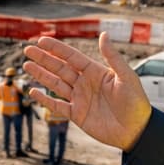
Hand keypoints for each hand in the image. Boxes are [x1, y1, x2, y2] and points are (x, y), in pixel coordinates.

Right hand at [23, 33, 152, 151]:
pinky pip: (57, 106)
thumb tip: (103, 34)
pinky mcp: (77, 115)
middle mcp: (85, 83)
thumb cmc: (135, 102)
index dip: (57, 49)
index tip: (42, 40)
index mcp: (96, 72)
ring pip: (56, 84)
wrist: (136, 130)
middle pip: (60, 68)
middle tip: (28, 49)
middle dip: (44, 59)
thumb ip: (112, 57)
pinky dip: (44, 99)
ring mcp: (80, 99)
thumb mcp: (126, 77)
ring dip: (41, 75)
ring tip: (27, 65)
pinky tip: (33, 91)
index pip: (72, 57)